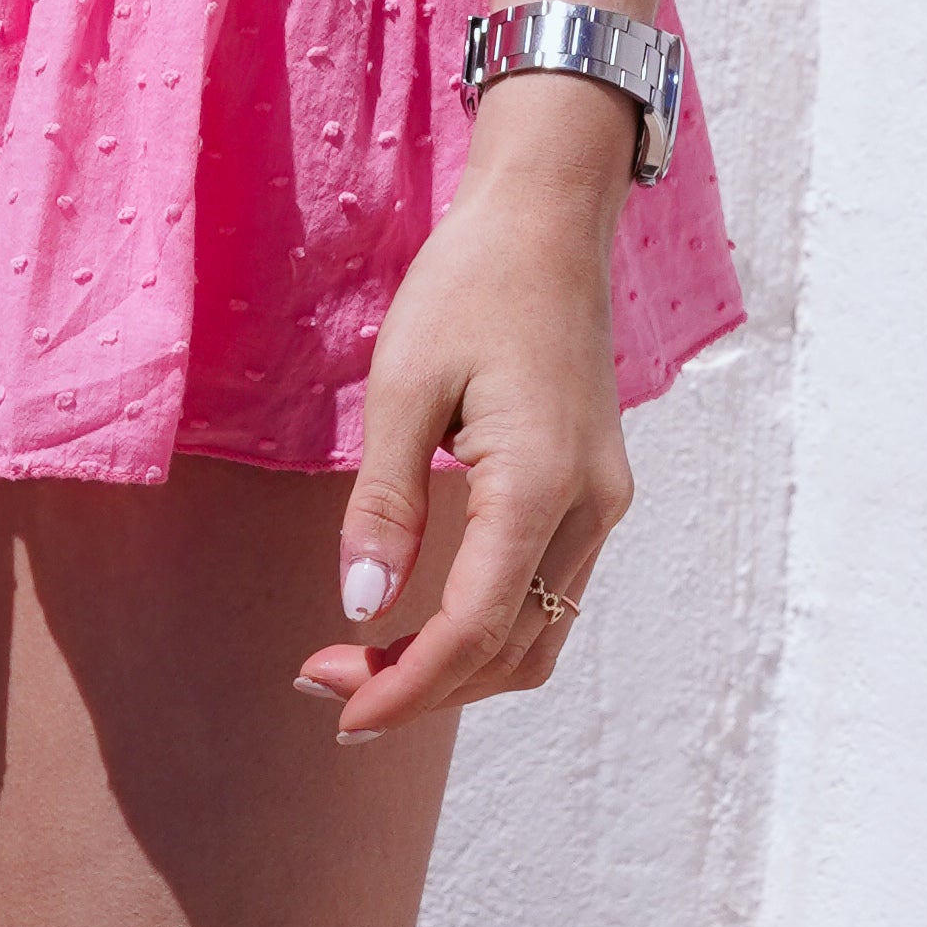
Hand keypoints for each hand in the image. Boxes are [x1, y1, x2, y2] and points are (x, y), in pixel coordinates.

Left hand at [296, 90, 637, 741]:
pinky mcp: (595, 492)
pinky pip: (546, 593)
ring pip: (538, 635)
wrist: (549, 217)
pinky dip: (487, 628)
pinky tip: (423, 616)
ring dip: (456, 666)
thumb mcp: (404, 384)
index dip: (406, 688)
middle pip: (511, 651)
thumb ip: (385, 503)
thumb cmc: (471, 282)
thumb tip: (361, 606)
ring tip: (365, 661)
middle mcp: (590, 508)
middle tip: (324, 681)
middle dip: (421, 686)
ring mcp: (602, 503)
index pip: (475, 629)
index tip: (336, 709)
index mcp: (542, 483)